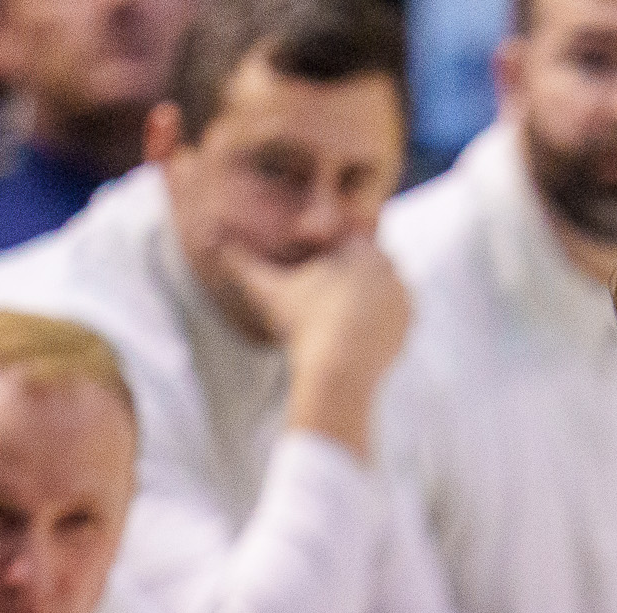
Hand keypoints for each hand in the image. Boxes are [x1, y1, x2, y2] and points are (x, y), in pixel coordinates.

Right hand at [230, 238, 410, 454]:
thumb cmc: (302, 326)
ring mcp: (404, 296)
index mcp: (361, 247)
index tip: (310, 276)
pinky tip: (352, 330)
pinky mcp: (409, 323)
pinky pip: (389, 313)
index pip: (342, 238)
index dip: (323, 255)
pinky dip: (373, 319)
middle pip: (361, 263)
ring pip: (376, 287)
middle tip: (321, 298)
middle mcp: (390, 267)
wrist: (339, 373)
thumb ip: (240, 260)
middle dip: (344, 275)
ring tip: (335, 314)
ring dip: (360, 296)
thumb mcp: (268, 290)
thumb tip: (207, 235)